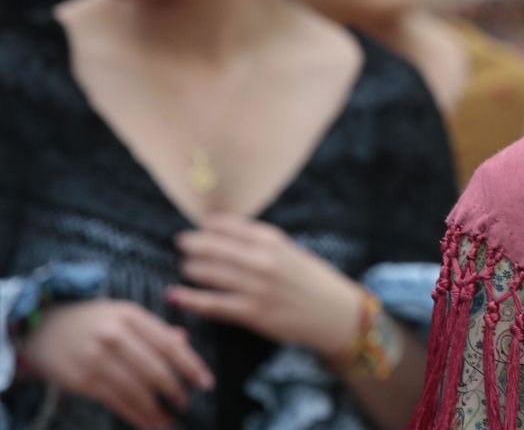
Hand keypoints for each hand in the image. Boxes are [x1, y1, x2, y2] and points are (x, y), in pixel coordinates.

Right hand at [19, 299, 212, 429]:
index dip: (191, 366)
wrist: (42, 327)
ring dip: (156, 410)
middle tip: (186, 403)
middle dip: (175, 391)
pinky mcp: (82, 380)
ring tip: (169, 420)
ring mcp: (97, 358)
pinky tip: (148, 423)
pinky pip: (116, 401)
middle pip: (155, 370)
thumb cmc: (92, 321)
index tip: (206, 383)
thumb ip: (155, 329)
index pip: (169, 344)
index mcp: (131, 316)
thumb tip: (185, 340)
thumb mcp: (124, 314)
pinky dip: (136, 415)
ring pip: (137, 390)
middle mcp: (115, 336)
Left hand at [167, 214, 364, 360]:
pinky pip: (213, 304)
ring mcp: (257, 287)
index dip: (211, 225)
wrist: (334, 313)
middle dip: (193, 244)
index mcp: (275, 242)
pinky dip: (190, 299)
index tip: (200, 226)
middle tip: (181, 243)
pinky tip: (175, 295)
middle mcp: (264, 261)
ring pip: (210, 273)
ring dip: (191, 268)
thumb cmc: (311, 281)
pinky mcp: (253, 313)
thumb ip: (262, 244)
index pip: (232, 226)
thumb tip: (224, 233)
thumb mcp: (291, 253)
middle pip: (215, 247)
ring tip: (184, 267)